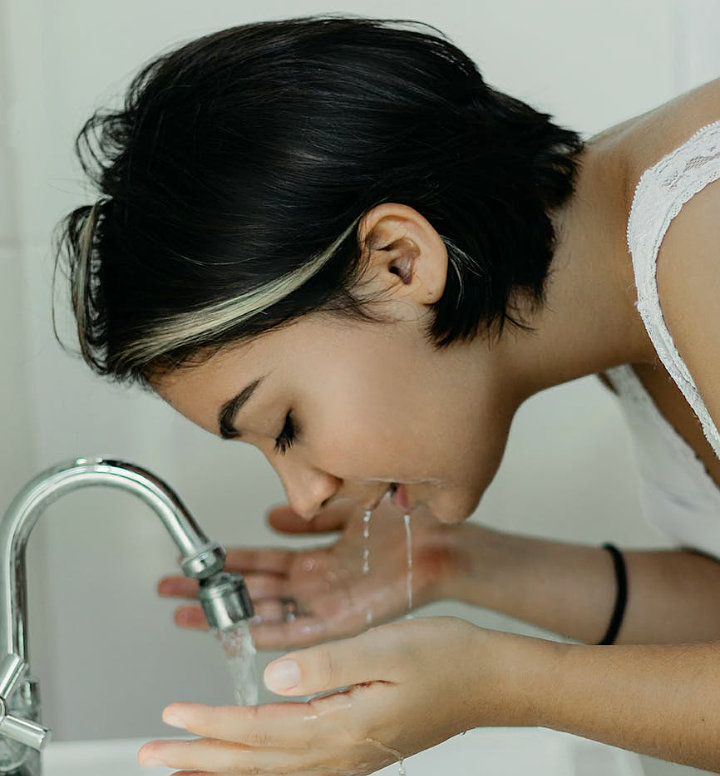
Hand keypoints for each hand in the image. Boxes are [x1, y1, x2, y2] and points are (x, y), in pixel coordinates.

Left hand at [138, 617, 555, 774]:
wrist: (490, 681)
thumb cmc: (447, 658)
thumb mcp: (387, 649)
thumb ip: (328, 664)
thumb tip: (274, 675)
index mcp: (343, 726)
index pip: (260, 732)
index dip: (211, 727)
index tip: (171, 720)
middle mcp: (342, 751)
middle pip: (257, 763)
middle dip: (201, 761)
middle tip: (153, 757)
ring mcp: (350, 755)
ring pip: (272, 769)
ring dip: (225, 765)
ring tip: (187, 761)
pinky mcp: (358, 746)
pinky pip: (295, 764)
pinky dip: (261, 762)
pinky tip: (250, 755)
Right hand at [158, 499, 468, 648]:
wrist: (443, 540)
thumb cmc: (404, 522)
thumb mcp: (346, 508)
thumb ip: (310, 515)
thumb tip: (272, 515)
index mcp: (318, 558)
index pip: (261, 562)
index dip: (227, 562)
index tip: (195, 562)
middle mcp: (317, 583)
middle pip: (254, 589)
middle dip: (213, 590)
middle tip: (171, 591)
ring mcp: (328, 603)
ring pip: (268, 611)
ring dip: (230, 614)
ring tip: (189, 614)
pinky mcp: (346, 619)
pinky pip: (302, 631)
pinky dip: (273, 633)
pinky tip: (243, 634)